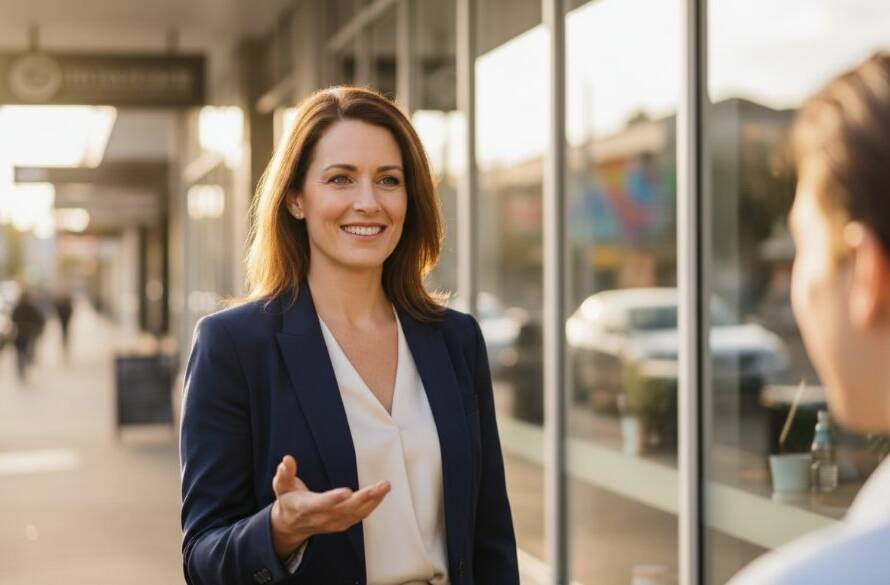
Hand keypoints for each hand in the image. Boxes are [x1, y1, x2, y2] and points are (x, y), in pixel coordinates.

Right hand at [269, 455, 389, 558]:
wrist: (291, 525)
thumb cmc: (288, 501)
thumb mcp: (281, 486)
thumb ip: (284, 473)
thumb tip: (286, 460)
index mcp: (306, 508)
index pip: (320, 504)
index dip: (333, 499)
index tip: (347, 492)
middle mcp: (321, 518)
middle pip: (346, 509)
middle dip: (365, 498)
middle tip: (381, 485)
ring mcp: (333, 523)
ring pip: (356, 514)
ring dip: (373, 501)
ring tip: (385, 487)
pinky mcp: (341, 523)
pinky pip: (360, 516)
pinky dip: (372, 505)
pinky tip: (381, 494)